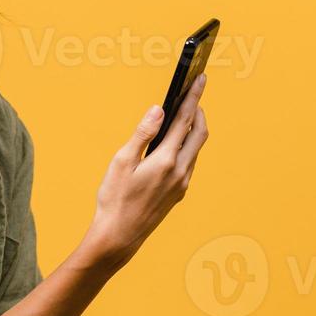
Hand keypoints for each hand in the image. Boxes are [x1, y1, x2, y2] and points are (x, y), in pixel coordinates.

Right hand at [74, 72, 210, 273]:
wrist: (119, 237)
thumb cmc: (114, 199)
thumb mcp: (122, 162)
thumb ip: (143, 134)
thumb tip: (159, 110)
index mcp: (166, 160)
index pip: (186, 120)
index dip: (194, 96)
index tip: (200, 78)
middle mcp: (180, 172)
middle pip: (200, 133)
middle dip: (199, 111)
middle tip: (193, 94)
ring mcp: (182, 184)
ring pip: (196, 149)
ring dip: (193, 130)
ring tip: (183, 115)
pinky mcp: (179, 193)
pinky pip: (189, 162)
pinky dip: (186, 146)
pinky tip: (173, 144)